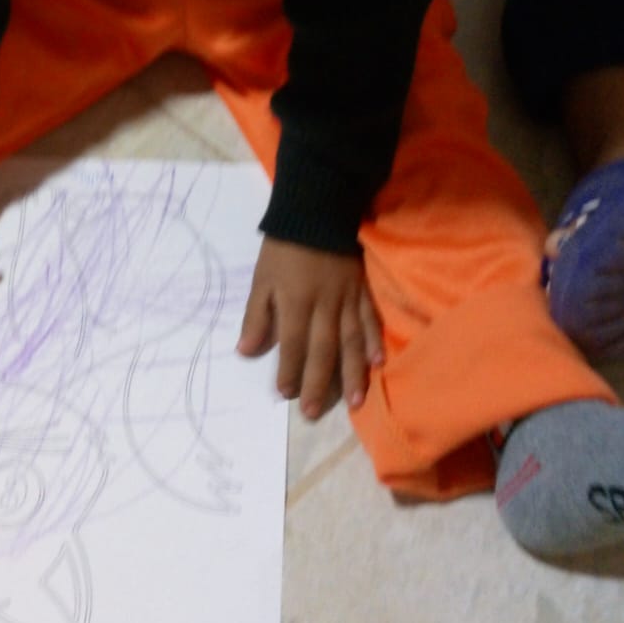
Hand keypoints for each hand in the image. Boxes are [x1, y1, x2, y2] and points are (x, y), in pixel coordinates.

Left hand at [237, 237, 383, 419]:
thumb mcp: (261, 278)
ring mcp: (348, 298)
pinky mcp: (363, 289)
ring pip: (352, 340)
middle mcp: (325, 304)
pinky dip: (375, 341)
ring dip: (352, 372)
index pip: (293, 343)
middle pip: (323, 349)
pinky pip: (371, 318)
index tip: (286, 394)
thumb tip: (246, 352)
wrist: (318, 209)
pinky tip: (377, 363)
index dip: (290, 370)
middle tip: (314, 412)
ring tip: (355, 401)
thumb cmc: (284, 247)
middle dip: (319, 383)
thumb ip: (256, 316)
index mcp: (296, 301)